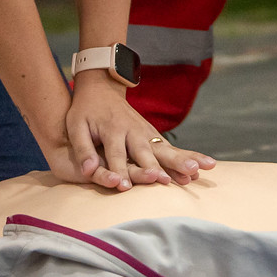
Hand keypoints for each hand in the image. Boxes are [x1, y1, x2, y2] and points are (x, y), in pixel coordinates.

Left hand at [63, 74, 216, 188]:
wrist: (102, 88)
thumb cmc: (85, 111)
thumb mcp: (75, 126)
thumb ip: (83, 149)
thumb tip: (86, 171)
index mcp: (112, 128)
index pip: (115, 154)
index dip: (119, 171)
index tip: (125, 187)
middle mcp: (133, 130)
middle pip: (147, 153)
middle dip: (159, 167)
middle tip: (169, 180)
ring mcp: (146, 132)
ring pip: (166, 150)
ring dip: (181, 161)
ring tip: (197, 171)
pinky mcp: (154, 135)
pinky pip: (172, 148)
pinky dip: (187, 157)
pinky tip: (200, 169)